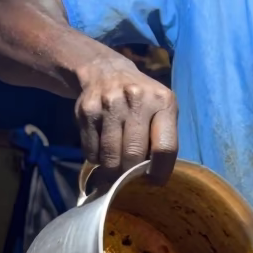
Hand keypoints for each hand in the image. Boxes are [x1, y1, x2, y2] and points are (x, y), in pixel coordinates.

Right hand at [75, 53, 177, 182]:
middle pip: (133, 154)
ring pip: (109, 156)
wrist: (106, 71)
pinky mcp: (87, 110)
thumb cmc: (142, 99)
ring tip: (115, 169)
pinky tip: (102, 151)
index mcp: (163, 102)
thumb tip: (153, 176)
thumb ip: (163, 138)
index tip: (154, 182)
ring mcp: (109, 103)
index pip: (165, 147)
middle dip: (130, 174)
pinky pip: (91, 150)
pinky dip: (96, 159)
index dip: (160, 171)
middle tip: (129, 179)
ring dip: (111, 170)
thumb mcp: (162, 109)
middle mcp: (136, 99)